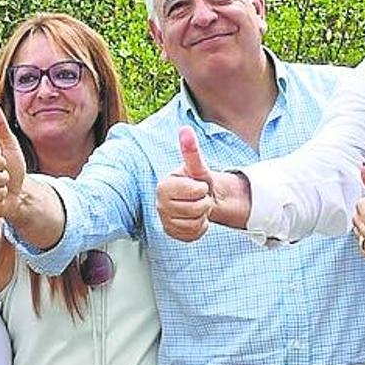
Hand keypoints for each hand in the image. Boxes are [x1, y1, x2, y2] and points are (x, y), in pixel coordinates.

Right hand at [157, 126, 214, 241]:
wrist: (200, 199)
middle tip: (198, 197)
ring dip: (202, 216)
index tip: (197, 185)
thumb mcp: (197, 166)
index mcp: (163, 186)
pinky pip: (193, 234)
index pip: (193, 191)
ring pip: (194, 223)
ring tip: (197, 207)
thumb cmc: (197, 181)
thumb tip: (185, 130)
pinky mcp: (172, 233)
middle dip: (204, 203)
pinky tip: (195, 219)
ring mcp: (165, 221)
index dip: (201, 188)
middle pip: (195, 209)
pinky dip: (200, 227)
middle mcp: (160, 205)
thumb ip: (191, 150)